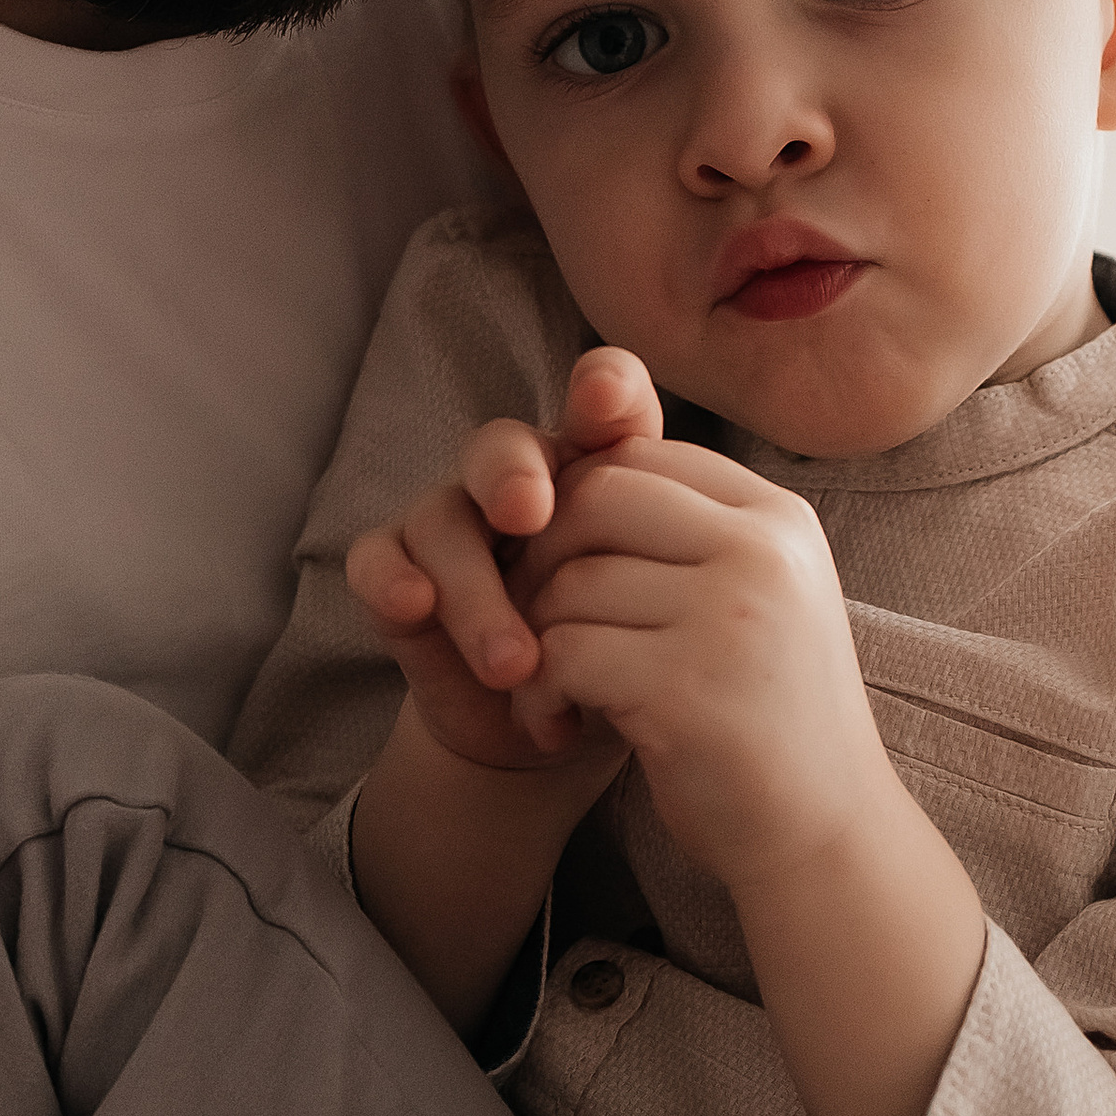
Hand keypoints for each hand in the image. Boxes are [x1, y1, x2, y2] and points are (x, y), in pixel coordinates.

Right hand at [343, 347, 660, 777]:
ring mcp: (454, 522)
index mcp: (595, 470)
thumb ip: (686, 562)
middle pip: (504, 446)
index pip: (600, 402)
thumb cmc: (630, 649)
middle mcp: (519, 481)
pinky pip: (377, 557)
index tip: (608, 401)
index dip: (601, 388)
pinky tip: (417, 607)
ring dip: (476, 589)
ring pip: (444, 517)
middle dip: (513, 472)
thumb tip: (738, 543)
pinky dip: (393, 578)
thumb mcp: (668, 611)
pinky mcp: (401, 571)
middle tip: (531, 512)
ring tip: (516, 663)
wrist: (564, 728)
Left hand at [510, 427, 894, 890]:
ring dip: (532, 641)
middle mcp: (764, 553)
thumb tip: (566, 471)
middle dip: (540, 559)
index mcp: (780, 520)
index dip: (577, 508)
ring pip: (567, 582)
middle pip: (594, 499)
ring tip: (553, 692)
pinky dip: (539, 693)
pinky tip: (559, 725)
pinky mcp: (685, 690)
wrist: (826, 837)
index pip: (640, 457)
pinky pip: (561, 654)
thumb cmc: (768, 717)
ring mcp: (729, 618)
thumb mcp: (755, 600)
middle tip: (538, 625)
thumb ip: (689, 535)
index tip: (567, 573)